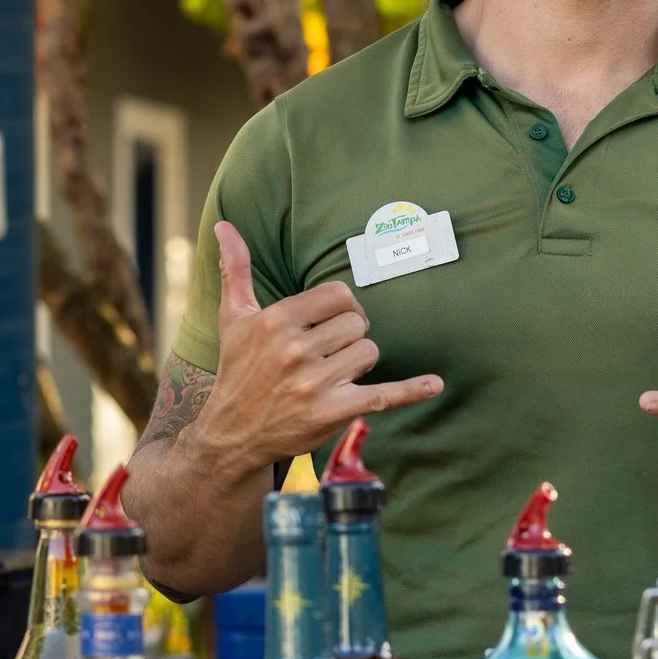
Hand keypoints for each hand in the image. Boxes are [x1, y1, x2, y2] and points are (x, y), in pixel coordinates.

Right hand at [193, 221, 442, 474]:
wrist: (230, 434)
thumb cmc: (237, 371)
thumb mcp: (232, 319)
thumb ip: (235, 269)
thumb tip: (223, 224)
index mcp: (277, 320)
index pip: (340, 295)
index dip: (341, 309)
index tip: (328, 325)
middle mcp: (295, 348)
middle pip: (358, 324)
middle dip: (348, 339)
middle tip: (325, 356)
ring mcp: (314, 382)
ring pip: (369, 353)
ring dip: (358, 365)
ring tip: (332, 377)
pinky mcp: (332, 412)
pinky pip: (383, 394)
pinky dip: (411, 390)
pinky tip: (434, 384)